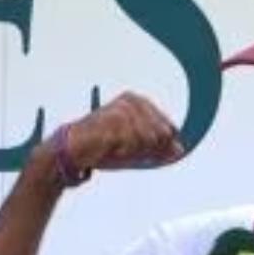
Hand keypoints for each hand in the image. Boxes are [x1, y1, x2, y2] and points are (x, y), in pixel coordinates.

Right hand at [62, 92, 185, 172]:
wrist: (73, 150)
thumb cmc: (103, 147)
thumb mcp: (137, 150)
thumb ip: (159, 148)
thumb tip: (181, 149)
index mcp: (139, 102)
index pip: (168, 128)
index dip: (160, 146)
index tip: (140, 152)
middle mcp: (134, 101)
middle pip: (162, 134)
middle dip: (147, 150)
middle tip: (124, 151)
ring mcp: (125, 108)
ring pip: (150, 140)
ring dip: (133, 152)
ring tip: (115, 149)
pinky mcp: (116, 118)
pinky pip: (135, 144)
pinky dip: (124, 152)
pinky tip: (109, 148)